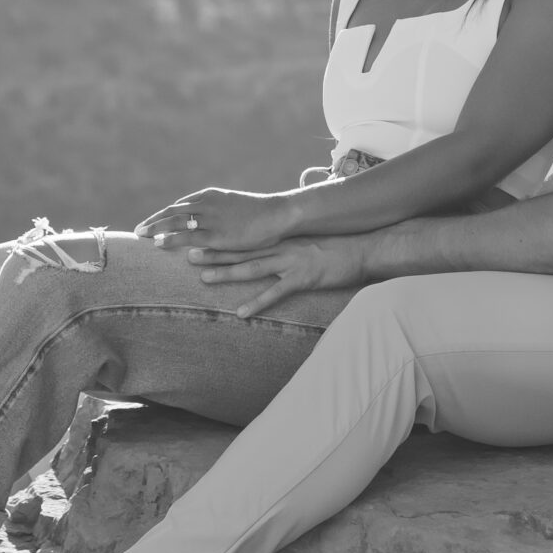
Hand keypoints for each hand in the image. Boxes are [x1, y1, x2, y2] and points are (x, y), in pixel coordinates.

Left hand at [135, 187, 298, 254]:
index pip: (180, 205)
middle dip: (154, 221)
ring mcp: (211, 219)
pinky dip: (170, 239)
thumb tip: (208, 219)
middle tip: (139, 229)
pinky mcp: (217, 235)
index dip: (163, 215)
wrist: (277, 214)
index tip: (151, 223)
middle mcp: (207, 204)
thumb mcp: (233, 205)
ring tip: (141, 236)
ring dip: (156, 228)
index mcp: (210, 196)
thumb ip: (218, 210)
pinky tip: (159, 244)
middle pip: (172, 211)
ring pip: (175, 222)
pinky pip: (188, 237)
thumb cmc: (258, 213)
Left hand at [189, 235, 365, 317]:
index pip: (245, 239)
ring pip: (252, 268)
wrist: (362, 248)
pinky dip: (257, 303)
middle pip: (241, 251)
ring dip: (227, 273)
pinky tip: (241, 313)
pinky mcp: (303, 279)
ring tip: (204, 278)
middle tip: (189, 255)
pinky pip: (275, 294)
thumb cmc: (338, 245)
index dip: (221, 240)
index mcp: (281, 238)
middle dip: (214, 253)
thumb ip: (289, 244)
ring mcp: (291, 262)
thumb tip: (274, 248)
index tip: (200, 238)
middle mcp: (281, 247)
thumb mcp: (308, 241)